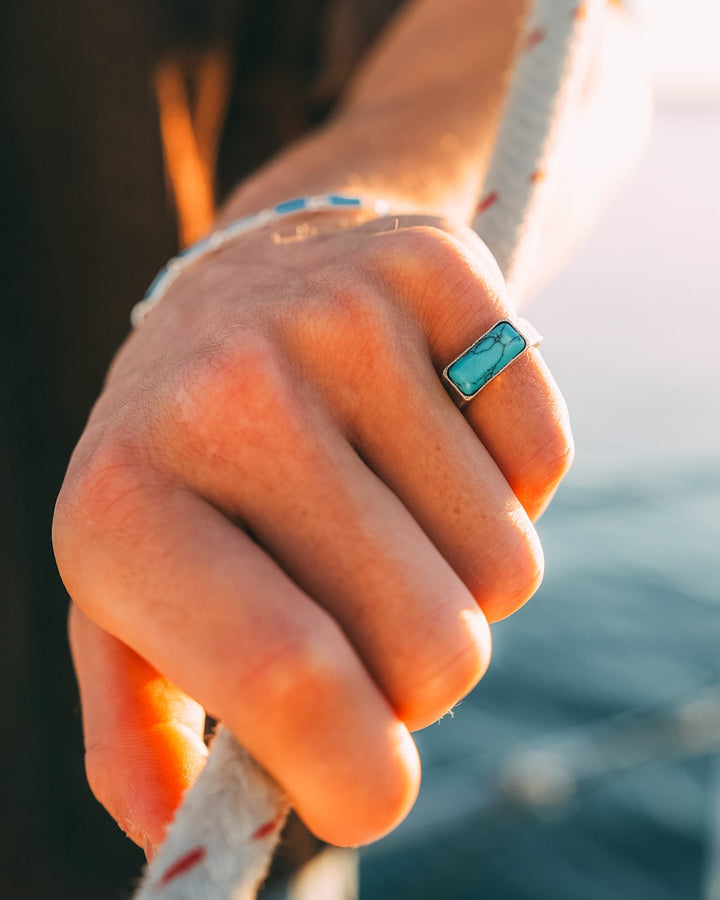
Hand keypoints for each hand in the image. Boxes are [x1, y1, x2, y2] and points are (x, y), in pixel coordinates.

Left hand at [53, 214, 572, 850]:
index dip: (358, 778)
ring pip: (506, 566)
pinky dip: (510, 484)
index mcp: (121, 502)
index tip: (373, 791)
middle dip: (420, 675)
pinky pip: (545, 457)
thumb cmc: (185, 470)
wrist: (239, 291)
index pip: (284, 679)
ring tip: (391, 515)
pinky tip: (434, 438)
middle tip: (370, 612)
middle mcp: (227, 391)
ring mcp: (340, 316)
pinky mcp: (435, 270)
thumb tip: (181, 836)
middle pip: (428, 646)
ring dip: (465, 581)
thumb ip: (138, 723)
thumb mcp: (126, 593)